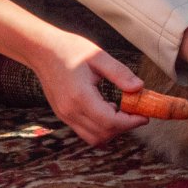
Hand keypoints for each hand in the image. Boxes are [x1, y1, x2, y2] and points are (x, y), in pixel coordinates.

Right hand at [31, 32, 149, 145]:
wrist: (43, 50)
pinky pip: (85, 131)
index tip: (144, 116)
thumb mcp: (98, 56)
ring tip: (120, 110)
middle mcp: (70, 111)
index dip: (130, 122)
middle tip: (135, 111)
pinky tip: (106, 109)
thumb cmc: (70, 49)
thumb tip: (139, 88)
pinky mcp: (63, 115)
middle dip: (123, 127)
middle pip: (103, 134)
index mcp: (80, 96)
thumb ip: (120, 73)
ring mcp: (65, 115)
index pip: (110, 122)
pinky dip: (100, 128)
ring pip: (93, 138)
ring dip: (112, 130)